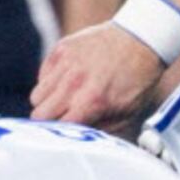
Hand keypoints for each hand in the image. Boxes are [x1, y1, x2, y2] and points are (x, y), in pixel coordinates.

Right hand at [31, 22, 165, 134]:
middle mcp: (75, 83)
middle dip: (50, 120)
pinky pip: (42, 76)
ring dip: (48, 102)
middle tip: (63, 117)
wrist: (142, 39)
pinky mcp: (61, 49)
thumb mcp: (127, 112)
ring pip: (37, 96)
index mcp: (92, 102)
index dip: (60, 134)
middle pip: (39, 114)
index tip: (65, 134)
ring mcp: (66, 64)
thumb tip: (79, 140)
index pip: (56, 127)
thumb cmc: (137, 80)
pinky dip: (51, 82)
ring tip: (66, 99)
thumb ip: (101, 129)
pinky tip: (69, 80)